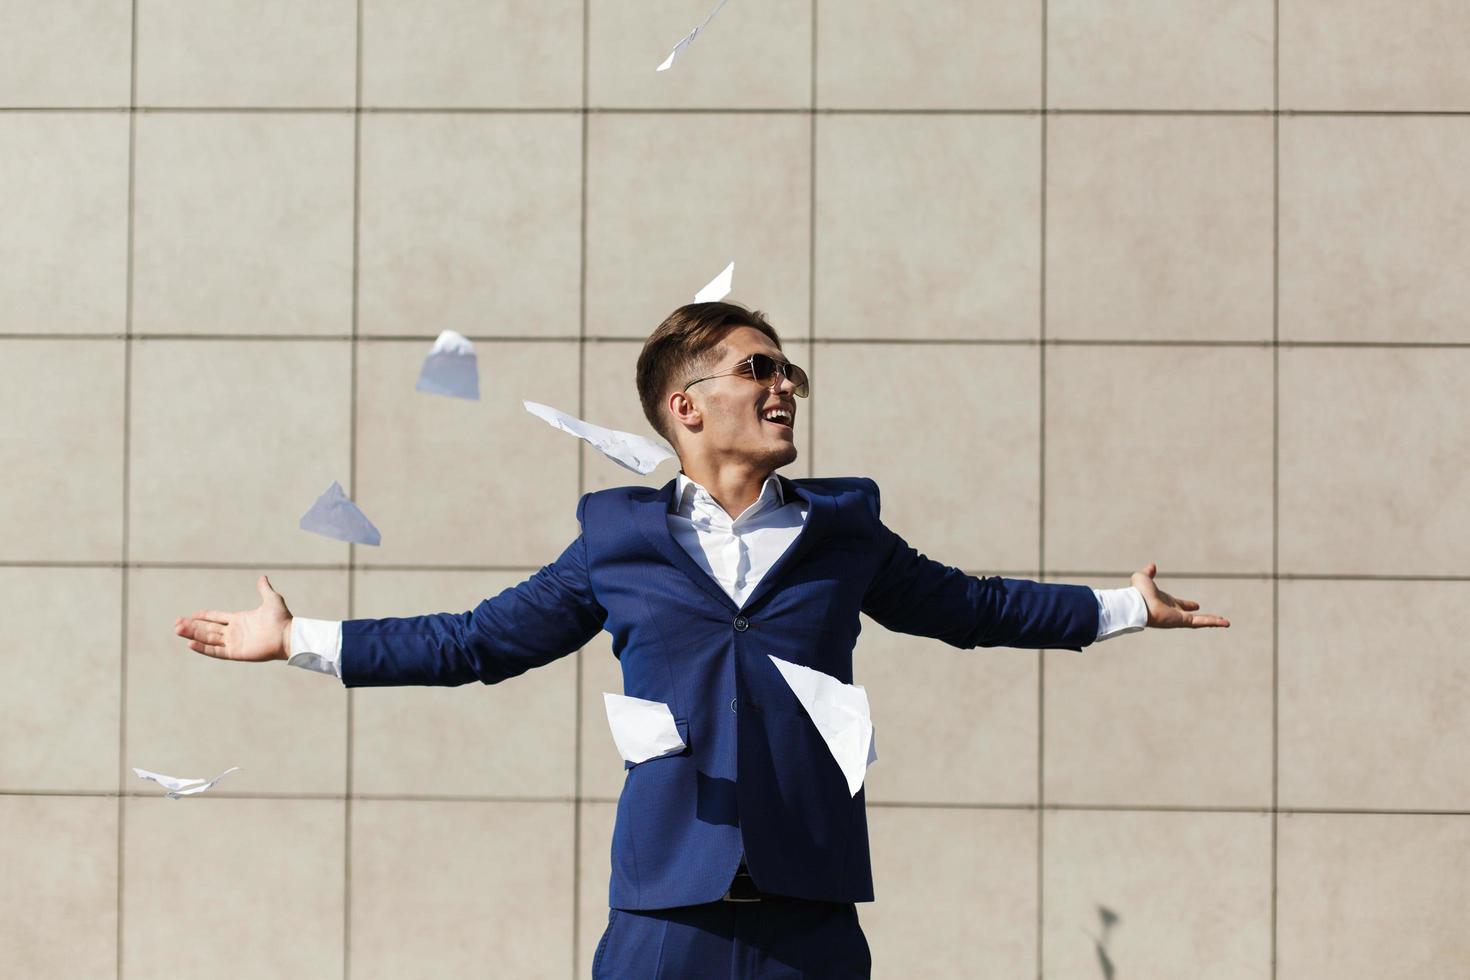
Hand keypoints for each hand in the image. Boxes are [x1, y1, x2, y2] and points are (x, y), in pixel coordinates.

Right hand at [174, 575, 292, 661]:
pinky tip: (190, 643)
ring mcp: (234, 642)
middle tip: (176, 623)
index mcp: (239, 620)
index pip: (216, 618)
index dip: (203, 616)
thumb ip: (264, 589)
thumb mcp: (272, 599)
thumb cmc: (282, 619)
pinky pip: (216, 651)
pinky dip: (203, 648)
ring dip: (193, 635)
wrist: (288, 635)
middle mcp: (234, 632)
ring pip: (208, 638)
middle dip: (192, 626)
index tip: (190, 615)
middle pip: (208, 628)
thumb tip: (262, 577)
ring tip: (177, 630)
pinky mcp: (235, 653)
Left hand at [1131, 563, 1229, 628]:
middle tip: (1216, 619)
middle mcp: (1172, 612)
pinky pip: (1201, 622)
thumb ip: (1149, 572)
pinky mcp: (1182, 621)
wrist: (1136, 603)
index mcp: (1164, 602)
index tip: (1196, 605)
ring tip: (1226, 623)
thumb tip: (1152, 565)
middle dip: (1203, 617)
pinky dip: (1213, 622)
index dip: (1187, 604)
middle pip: (1190, 615)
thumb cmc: (1137, 592)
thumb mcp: (1144, 578)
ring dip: (1213, 621)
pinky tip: (1225, 623)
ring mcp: (1178, 618)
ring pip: (1200, 621)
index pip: (1179, 604)